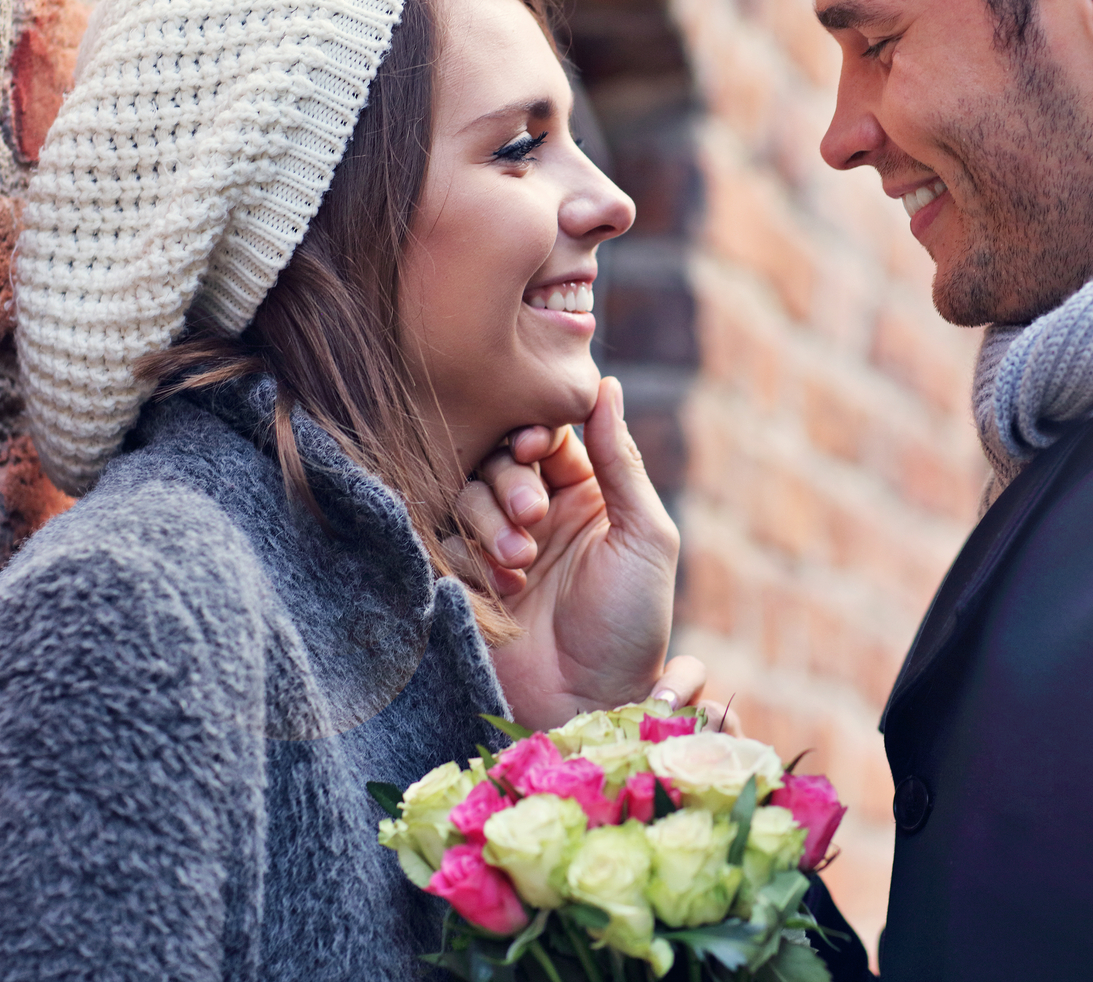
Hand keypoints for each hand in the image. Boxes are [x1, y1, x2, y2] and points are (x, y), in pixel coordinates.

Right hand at [467, 378, 685, 728]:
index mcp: (588, 495)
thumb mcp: (645, 537)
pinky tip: (502, 589)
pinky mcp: (468, 580)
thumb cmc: (631, 624)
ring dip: (489, 520)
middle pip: (501, 460)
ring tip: (520, 563)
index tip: (537, 449)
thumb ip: (622, 461)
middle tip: (532, 519)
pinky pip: (447, 542)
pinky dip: (471, 557)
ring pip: (469, 495)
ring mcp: (501, 546)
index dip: (536, 435)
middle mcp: (541, 514)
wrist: (589, 704)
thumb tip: (608, 387)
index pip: (549, 437)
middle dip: (510, 482)